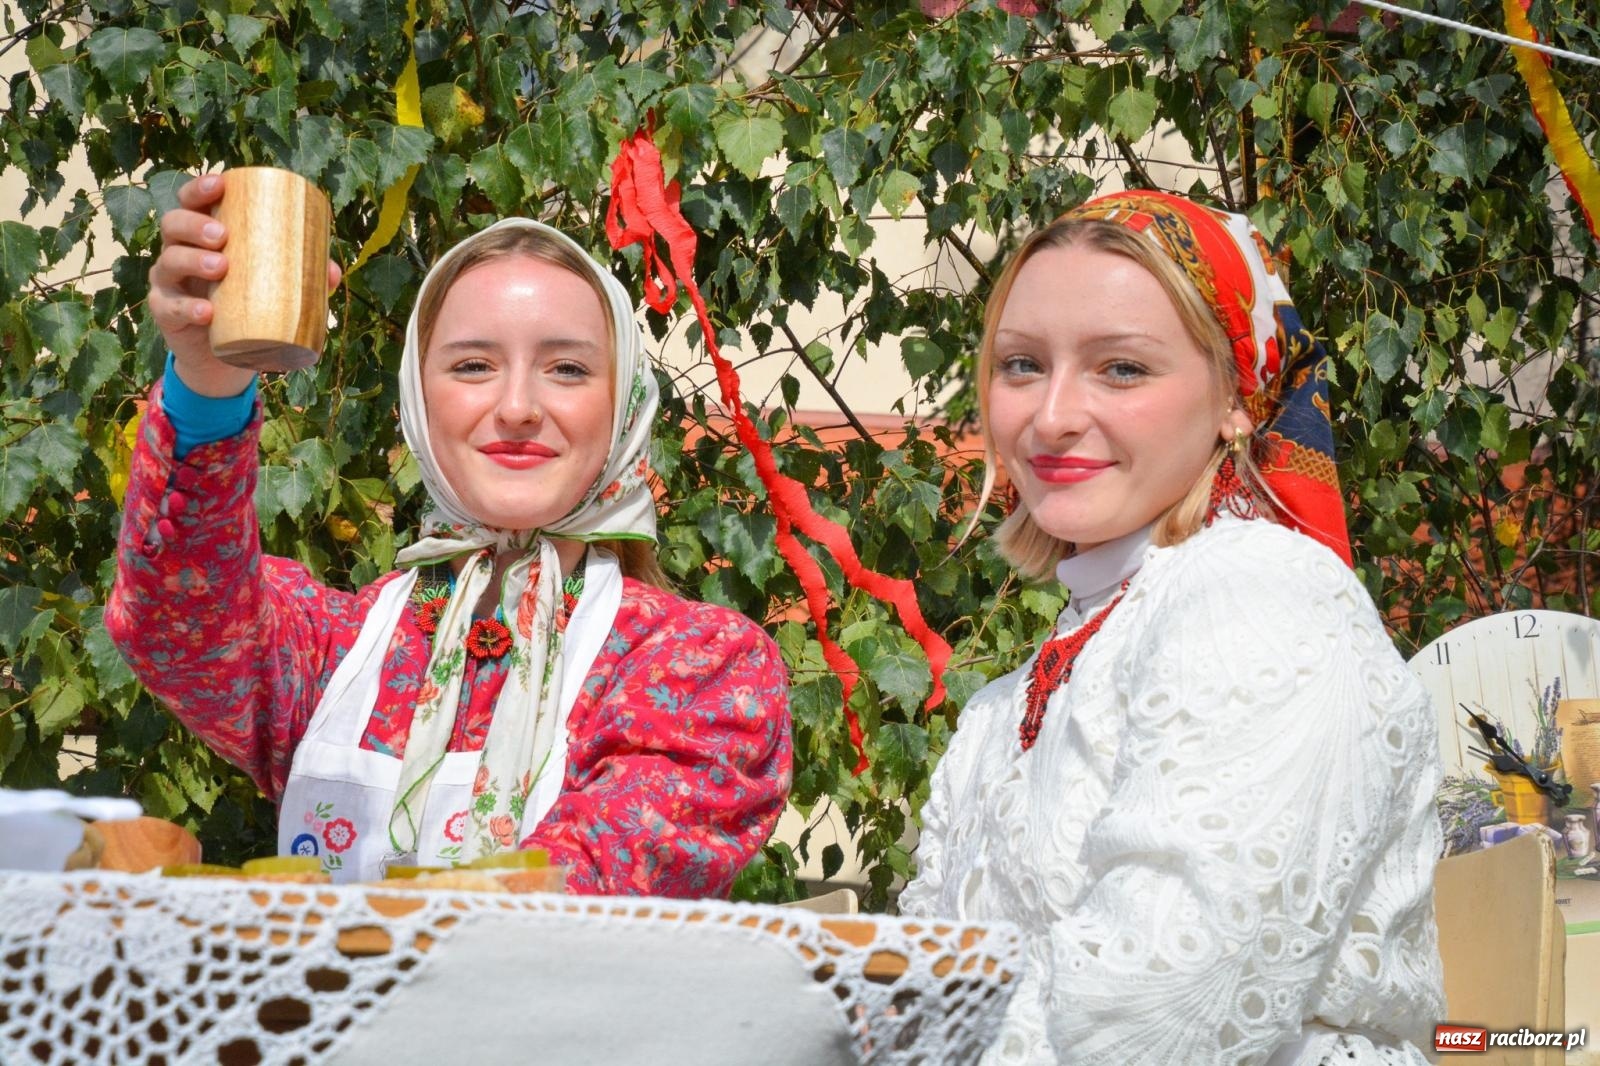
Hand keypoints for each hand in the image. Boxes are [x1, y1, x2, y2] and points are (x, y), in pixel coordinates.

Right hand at [148, 171, 341, 396]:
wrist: (220, 354)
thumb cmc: (245, 305)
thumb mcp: (271, 287)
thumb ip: (302, 276)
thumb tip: (332, 271)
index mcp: (201, 235)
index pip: (192, 202)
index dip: (199, 188)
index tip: (220, 184)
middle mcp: (178, 251)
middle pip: (174, 224)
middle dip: (195, 224)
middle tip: (223, 234)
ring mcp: (168, 282)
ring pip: (169, 261)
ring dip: (192, 260)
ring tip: (221, 267)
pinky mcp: (165, 313)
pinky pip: (170, 307)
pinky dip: (188, 308)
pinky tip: (206, 311)